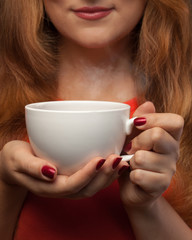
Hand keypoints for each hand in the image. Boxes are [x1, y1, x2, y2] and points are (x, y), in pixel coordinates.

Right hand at [0, 140, 127, 198]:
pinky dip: (105, 172)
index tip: (99, 159)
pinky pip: (92, 179)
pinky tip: (114, 160)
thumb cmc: (15, 159)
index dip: (87, 175)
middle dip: (104, 176)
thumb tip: (50, 172)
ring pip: (93, 186)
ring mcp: (68, 184)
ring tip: (121, 160)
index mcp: (49, 187)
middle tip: (117, 159)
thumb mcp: (17, 160)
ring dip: (108, 175)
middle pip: (87, 189)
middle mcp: (62, 188)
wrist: (14, 164)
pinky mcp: (73, 177)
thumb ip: (32, 167)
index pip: (71, 185)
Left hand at [119, 101, 183, 207]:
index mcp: (169, 137)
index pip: (175, 121)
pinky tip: (133, 176)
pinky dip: (129, 175)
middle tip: (129, 148)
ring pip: (142, 157)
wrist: (132, 186)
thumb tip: (148, 104)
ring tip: (131, 164)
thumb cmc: (131, 157)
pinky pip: (138, 175)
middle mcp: (174, 152)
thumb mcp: (132, 136)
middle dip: (136, 141)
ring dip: (130, 161)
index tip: (136, 123)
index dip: (154, 119)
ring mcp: (169, 170)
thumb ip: (139, 121)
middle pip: (157, 135)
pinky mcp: (160, 186)